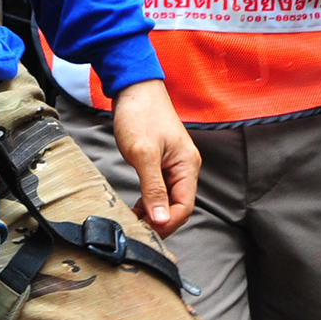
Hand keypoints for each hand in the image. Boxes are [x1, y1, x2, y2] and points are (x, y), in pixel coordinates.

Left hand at [111, 78, 199, 237]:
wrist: (133, 88)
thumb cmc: (140, 115)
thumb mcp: (143, 153)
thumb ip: (153, 187)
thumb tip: (162, 218)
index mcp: (187, 166)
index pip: (185, 206)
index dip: (168, 222)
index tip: (148, 231)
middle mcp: (184, 167)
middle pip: (178, 205)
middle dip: (161, 220)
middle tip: (138, 231)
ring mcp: (172, 164)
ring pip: (168, 197)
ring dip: (154, 211)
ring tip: (135, 223)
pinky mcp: (159, 160)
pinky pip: (159, 187)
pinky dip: (149, 199)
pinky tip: (136, 207)